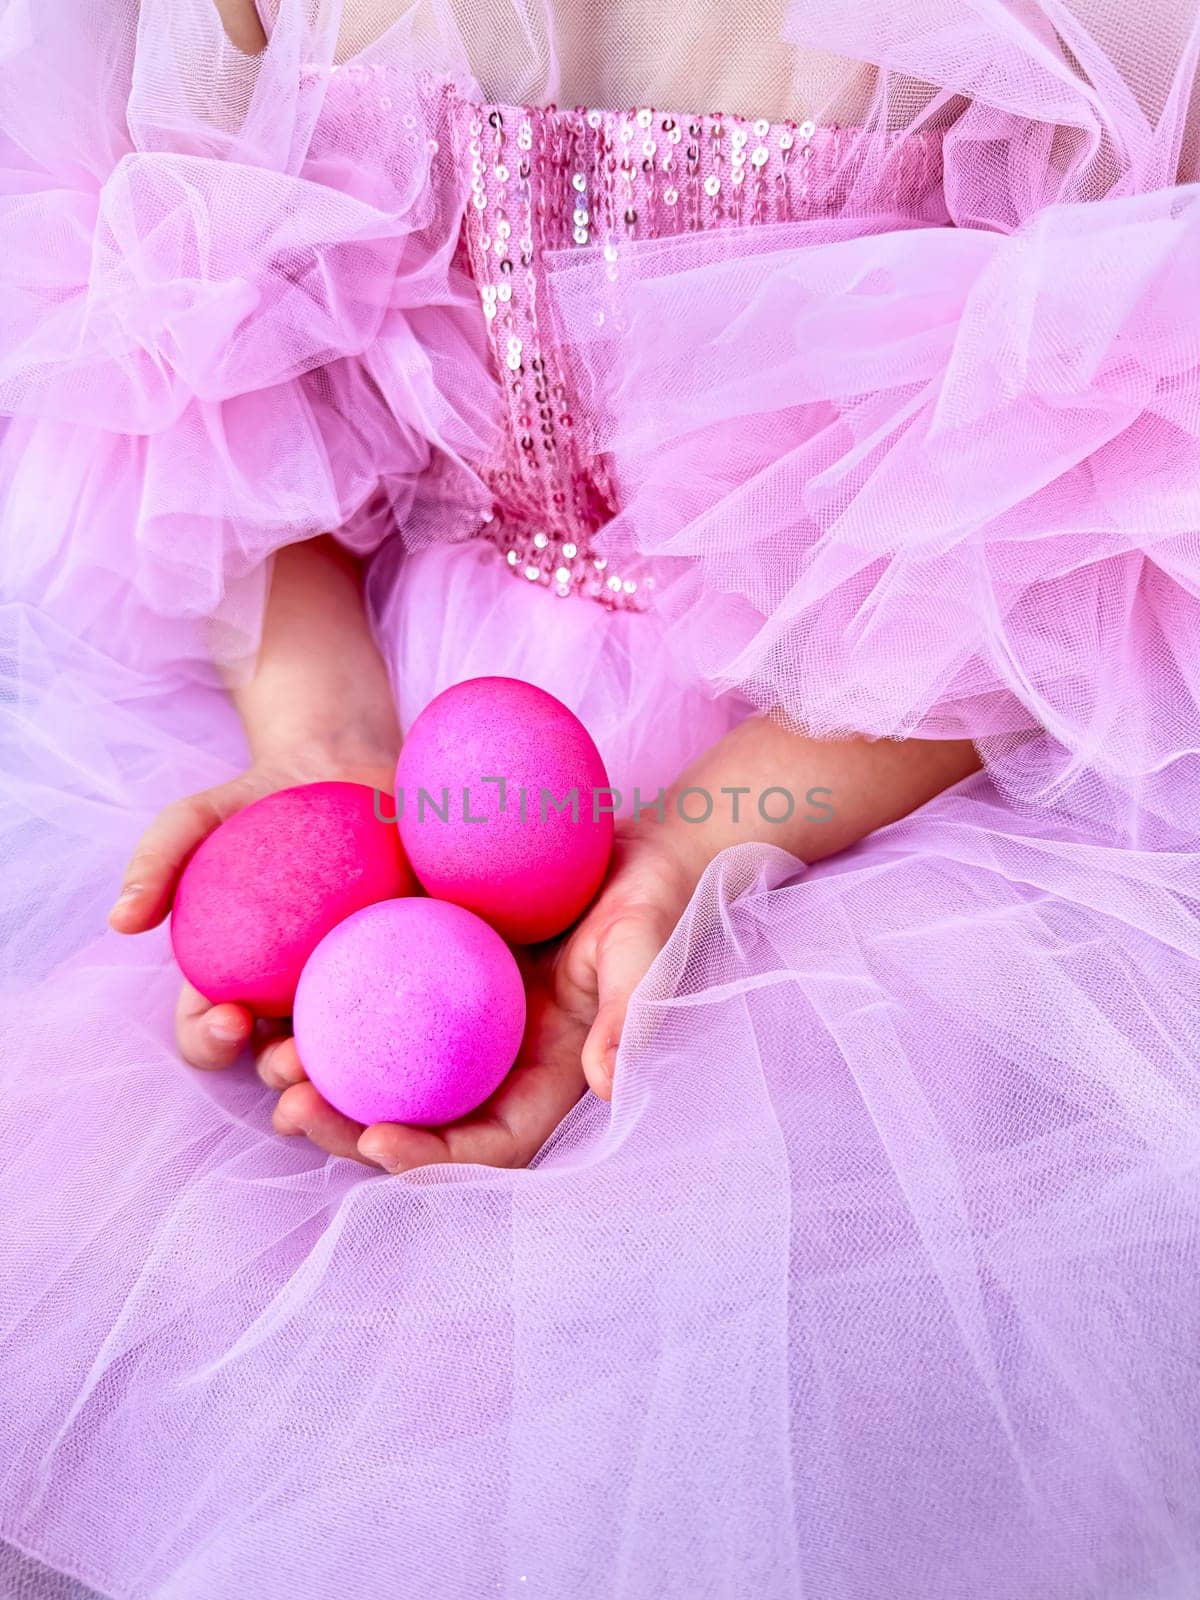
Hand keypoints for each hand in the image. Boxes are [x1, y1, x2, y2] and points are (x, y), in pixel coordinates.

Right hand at [109, 743, 397, 1080]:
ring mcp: (354, 987)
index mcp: (234, 981)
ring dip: (348, 1078)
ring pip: (349, 1056)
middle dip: (283, 1076)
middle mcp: (292, 998)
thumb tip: (120, 921)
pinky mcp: (412, 968)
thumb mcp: (198, 817)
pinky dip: (417, 1025)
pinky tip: (426, 1019)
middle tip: (296, 1060)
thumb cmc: (258, 800)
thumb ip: (157, 861)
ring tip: (356, 1067)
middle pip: (281, 1061)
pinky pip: (415, 1004)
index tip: (228, 1017)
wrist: (341, 766)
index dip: (211, 1042)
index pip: (210, 1033)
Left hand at [284, 823, 697, 1175]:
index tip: (376, 1140)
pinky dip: (327, 1016)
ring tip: (266, 1060)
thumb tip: (611, 1086)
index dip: (431, 1159)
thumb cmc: (645, 895)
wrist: (624, 848)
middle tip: (291, 1109)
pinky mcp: (429, 977)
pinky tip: (275, 999)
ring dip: (322, 1083)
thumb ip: (631, 1010)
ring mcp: (457, 1025)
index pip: (487, 1146)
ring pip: (380, 1076)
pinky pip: (372, 1008)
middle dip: (348, 1133)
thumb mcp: (643, 942)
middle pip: (416, 1123)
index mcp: (545, 1077)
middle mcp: (494, 1063)